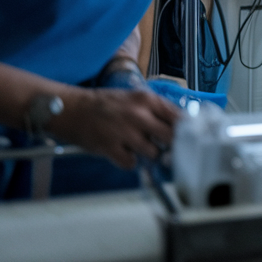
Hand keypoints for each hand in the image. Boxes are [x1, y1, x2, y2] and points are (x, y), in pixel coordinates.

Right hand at [50, 87, 180, 169]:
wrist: (73, 109)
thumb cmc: (107, 104)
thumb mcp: (136, 99)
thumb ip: (158, 110)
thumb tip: (182, 125)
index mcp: (148, 100)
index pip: (179, 118)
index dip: (186, 130)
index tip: (189, 138)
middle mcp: (139, 115)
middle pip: (171, 138)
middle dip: (171, 145)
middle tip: (167, 148)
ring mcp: (124, 132)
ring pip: (153, 153)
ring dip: (149, 154)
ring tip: (139, 147)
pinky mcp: (110, 148)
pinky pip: (131, 163)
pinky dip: (129, 161)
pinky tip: (123, 152)